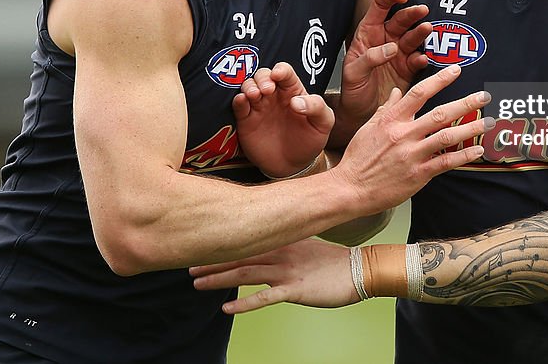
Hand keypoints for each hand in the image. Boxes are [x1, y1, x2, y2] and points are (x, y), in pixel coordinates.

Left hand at [191, 238, 353, 312]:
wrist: (358, 270)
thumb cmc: (333, 262)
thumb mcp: (305, 246)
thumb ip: (284, 246)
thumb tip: (265, 248)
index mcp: (283, 241)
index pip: (246, 241)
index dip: (222, 245)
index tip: (201, 246)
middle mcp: (281, 253)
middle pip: (240, 255)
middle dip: (213, 261)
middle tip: (189, 266)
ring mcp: (287, 271)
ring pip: (246, 273)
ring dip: (220, 279)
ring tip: (198, 283)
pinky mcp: (295, 289)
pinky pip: (264, 298)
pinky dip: (244, 302)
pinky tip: (226, 307)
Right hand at [233, 62, 333, 177]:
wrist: (293, 166)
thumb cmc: (309, 141)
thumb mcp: (323, 123)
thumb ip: (317, 107)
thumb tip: (297, 101)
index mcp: (293, 91)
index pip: (285, 72)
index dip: (280, 70)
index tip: (278, 75)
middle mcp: (274, 95)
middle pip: (263, 75)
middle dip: (263, 77)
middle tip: (267, 90)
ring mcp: (259, 107)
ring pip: (248, 86)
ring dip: (249, 86)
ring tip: (255, 95)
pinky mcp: (246, 120)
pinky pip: (238, 105)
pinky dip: (238, 100)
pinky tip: (242, 101)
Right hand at [332, 64, 493, 214]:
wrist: (351, 189)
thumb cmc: (358, 158)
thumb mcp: (368, 127)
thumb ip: (386, 109)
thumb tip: (398, 93)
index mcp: (391, 120)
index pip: (419, 93)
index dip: (439, 80)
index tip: (456, 71)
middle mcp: (403, 134)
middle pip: (440, 114)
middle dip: (466, 103)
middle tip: (484, 96)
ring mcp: (412, 155)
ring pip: (447, 137)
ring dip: (471, 129)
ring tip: (488, 122)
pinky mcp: (418, 174)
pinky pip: (445, 162)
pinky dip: (464, 156)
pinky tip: (477, 150)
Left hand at [338, 0, 432, 132]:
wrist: (360, 113)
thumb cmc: (352, 90)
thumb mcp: (353, 73)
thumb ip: (369, 58)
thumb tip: (390, 48)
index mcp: (368, 34)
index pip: (379, 7)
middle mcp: (385, 39)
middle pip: (401, 19)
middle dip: (412, 13)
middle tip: (422, 11)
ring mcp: (399, 53)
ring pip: (413, 36)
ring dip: (421, 32)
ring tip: (427, 29)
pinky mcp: (409, 68)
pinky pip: (419, 59)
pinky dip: (423, 57)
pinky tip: (422, 59)